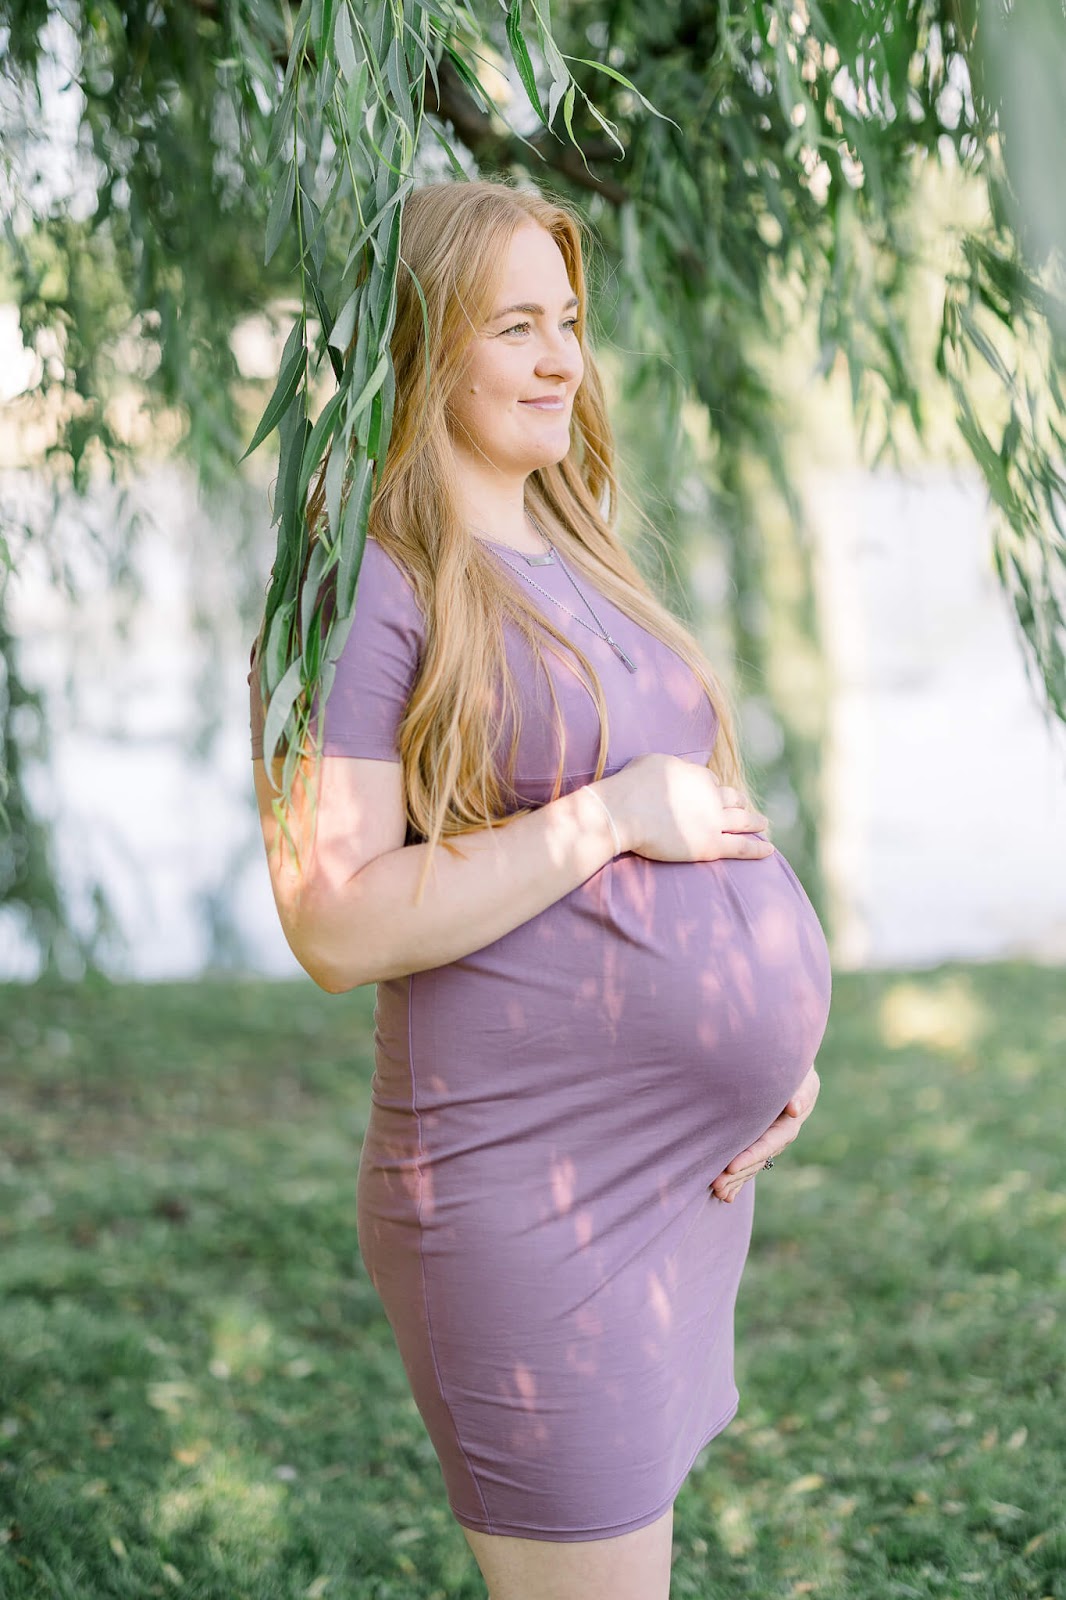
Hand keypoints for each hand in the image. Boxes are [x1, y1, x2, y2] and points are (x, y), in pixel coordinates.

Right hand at [597, 752, 774, 863]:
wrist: (623, 812)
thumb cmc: (629, 786)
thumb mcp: (652, 762)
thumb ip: (671, 765)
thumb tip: (678, 768)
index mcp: (698, 775)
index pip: (712, 782)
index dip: (712, 789)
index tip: (712, 796)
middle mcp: (712, 795)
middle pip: (732, 799)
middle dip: (740, 803)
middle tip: (745, 807)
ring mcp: (714, 820)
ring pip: (744, 821)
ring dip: (755, 822)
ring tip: (763, 825)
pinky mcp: (711, 845)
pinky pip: (742, 847)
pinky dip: (757, 849)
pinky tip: (769, 850)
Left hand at [709, 1064, 820, 1202]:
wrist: (792, 1071)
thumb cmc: (794, 1069)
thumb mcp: (802, 1077)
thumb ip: (799, 1092)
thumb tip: (794, 1109)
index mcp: (788, 1124)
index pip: (768, 1143)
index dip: (751, 1155)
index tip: (731, 1167)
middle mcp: (779, 1137)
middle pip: (757, 1160)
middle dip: (737, 1174)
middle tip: (715, 1185)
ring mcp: (769, 1142)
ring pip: (752, 1165)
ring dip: (735, 1180)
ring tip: (715, 1191)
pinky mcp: (759, 1142)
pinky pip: (749, 1163)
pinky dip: (738, 1180)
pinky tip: (724, 1196)